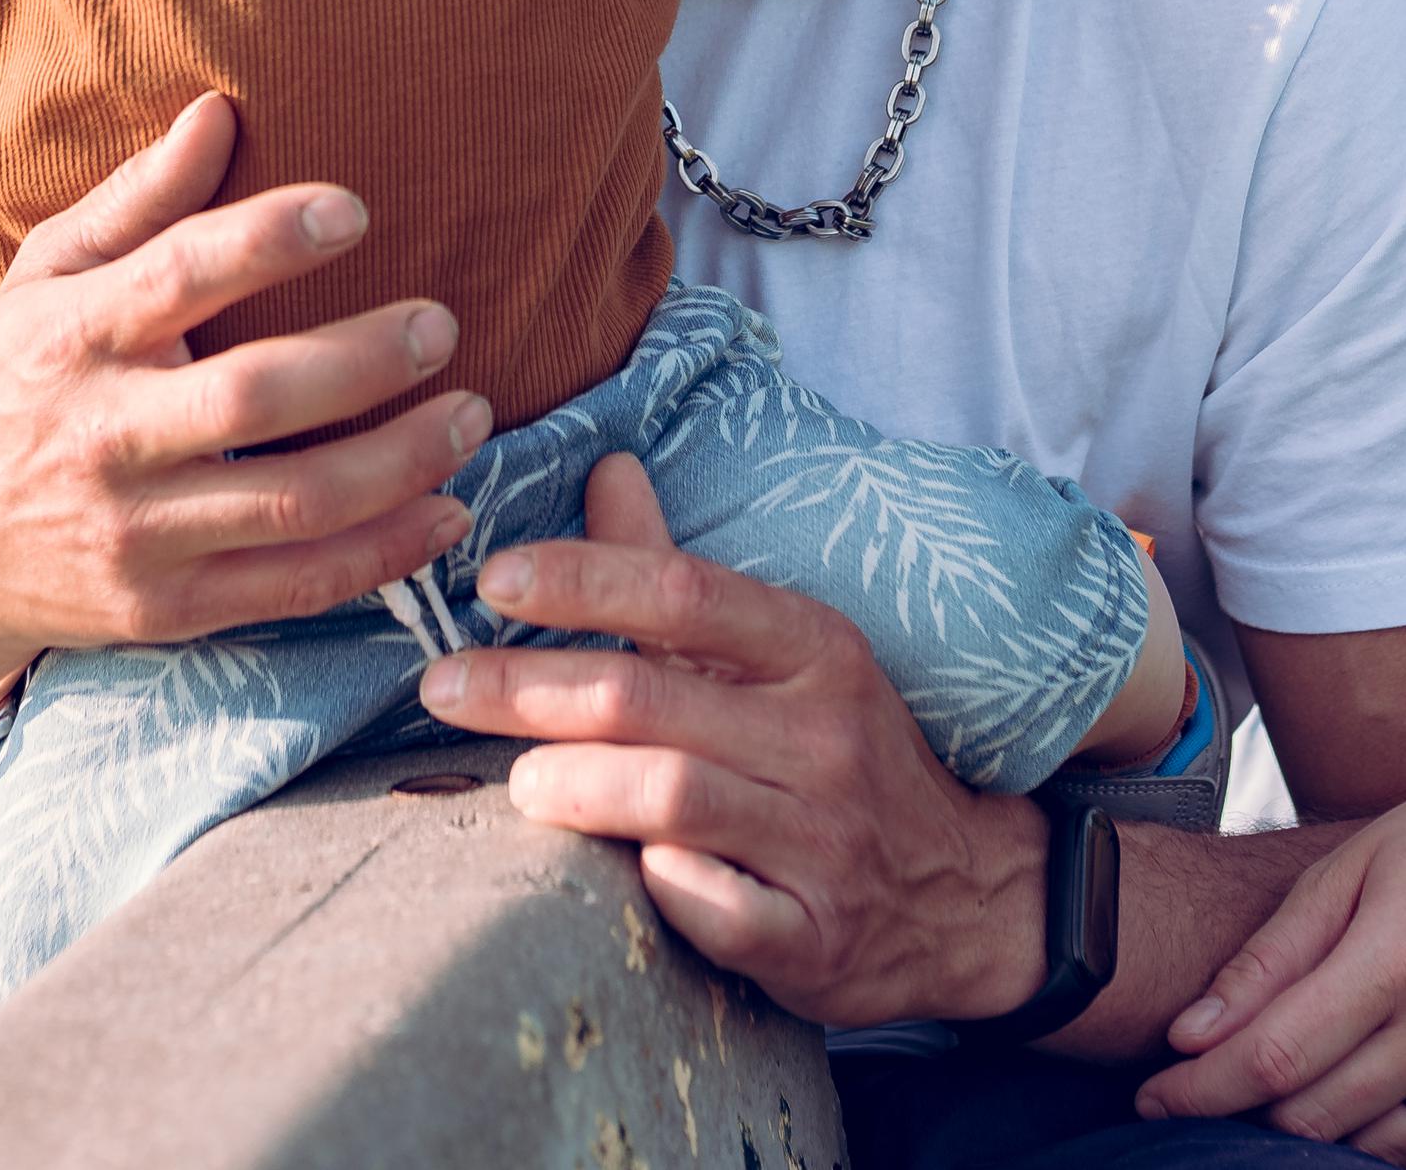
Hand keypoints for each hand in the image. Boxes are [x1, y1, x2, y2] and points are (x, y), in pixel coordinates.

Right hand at [0, 93, 491, 737]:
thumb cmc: (19, 384)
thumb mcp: (47, 278)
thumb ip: (136, 200)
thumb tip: (219, 112)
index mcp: (73, 336)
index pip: (177, 276)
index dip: (269, 237)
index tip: (354, 210)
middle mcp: (102, 436)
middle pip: (251, 398)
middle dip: (362, 362)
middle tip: (440, 326)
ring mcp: (136, 533)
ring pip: (291, 503)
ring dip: (399, 461)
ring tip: (472, 416)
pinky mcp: (168, 609)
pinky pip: (294, 587)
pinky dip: (382, 554)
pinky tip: (448, 511)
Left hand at [415, 455, 1052, 1029]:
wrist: (964, 895)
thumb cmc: (839, 754)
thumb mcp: (783, 654)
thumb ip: (676, 573)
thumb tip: (607, 467)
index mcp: (816, 649)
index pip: (685, 592)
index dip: (582, 578)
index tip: (492, 580)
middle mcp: (824, 735)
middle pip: (650, 697)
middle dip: (528, 687)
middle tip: (441, 688)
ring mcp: (823, 840)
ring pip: (673, 799)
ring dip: (575, 786)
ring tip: (516, 782)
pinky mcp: (814, 938)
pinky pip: (722, 911)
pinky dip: (664, 888)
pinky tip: (623, 872)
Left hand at [1138, 740, 1405, 1166]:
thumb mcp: (1355, 862)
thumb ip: (1271, 955)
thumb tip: (1190, 1035)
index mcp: (1402, 951)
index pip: (1274, 1056)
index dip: (1199, 1090)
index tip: (1152, 1097)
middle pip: (1317, 1116)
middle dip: (1245, 1114)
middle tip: (1210, 1092)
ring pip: (1376, 1152)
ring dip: (1315, 1141)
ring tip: (1280, 1103)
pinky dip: (1394, 1163)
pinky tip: (1358, 1129)